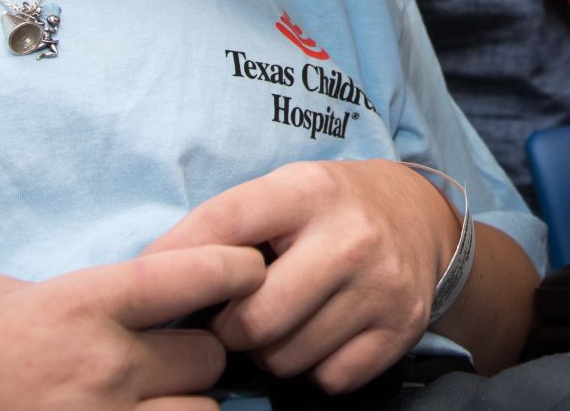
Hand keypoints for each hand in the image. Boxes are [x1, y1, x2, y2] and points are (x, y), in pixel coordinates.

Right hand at [0, 246, 263, 410]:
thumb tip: (124, 294)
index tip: (243, 270)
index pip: (200, 275)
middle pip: (211, 356)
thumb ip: (74, 294)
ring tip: (151, 398)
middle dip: (201, 351)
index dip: (236, 269)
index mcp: (81, 306)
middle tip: (175, 351)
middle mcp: (101, 369)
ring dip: (185, 406)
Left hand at [141, 160, 457, 393]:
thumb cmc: (330, 208)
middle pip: (253, 321)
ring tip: (284, 321)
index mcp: (310, 191)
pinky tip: (321, 335)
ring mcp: (381, 286)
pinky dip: (316, 368)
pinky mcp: (402, 328)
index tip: (148, 286)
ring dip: (272, 353)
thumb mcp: (284, 191)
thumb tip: (151, 274)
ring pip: (286, 360)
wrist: (420, 217)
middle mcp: (351, 237)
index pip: (223, 227)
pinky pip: (329, 379)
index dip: (175, 261)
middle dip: (232, 329)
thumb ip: (227, 225)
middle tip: (238, 316)